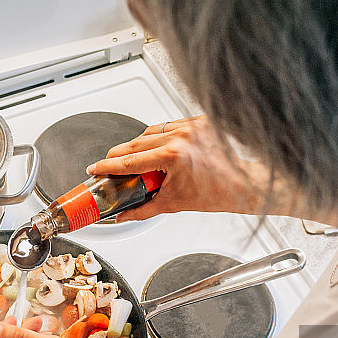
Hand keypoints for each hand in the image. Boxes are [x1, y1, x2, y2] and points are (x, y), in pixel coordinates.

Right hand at [86, 116, 263, 220]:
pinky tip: (156, 147)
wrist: (242, 185)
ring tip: (133, 158)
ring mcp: (191, 126)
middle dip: (119, 153)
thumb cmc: (215, 193)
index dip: (108, 165)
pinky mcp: (199, 121)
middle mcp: (182, 136)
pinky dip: (159, 135)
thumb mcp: (172, 204)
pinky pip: (169, 124)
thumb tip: (122, 216)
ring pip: (151, 130)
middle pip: (137, 142)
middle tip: (109, 164)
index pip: (131, 160)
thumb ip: (141, 210)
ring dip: (138, 143)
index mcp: (173, 156)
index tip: (95, 168)